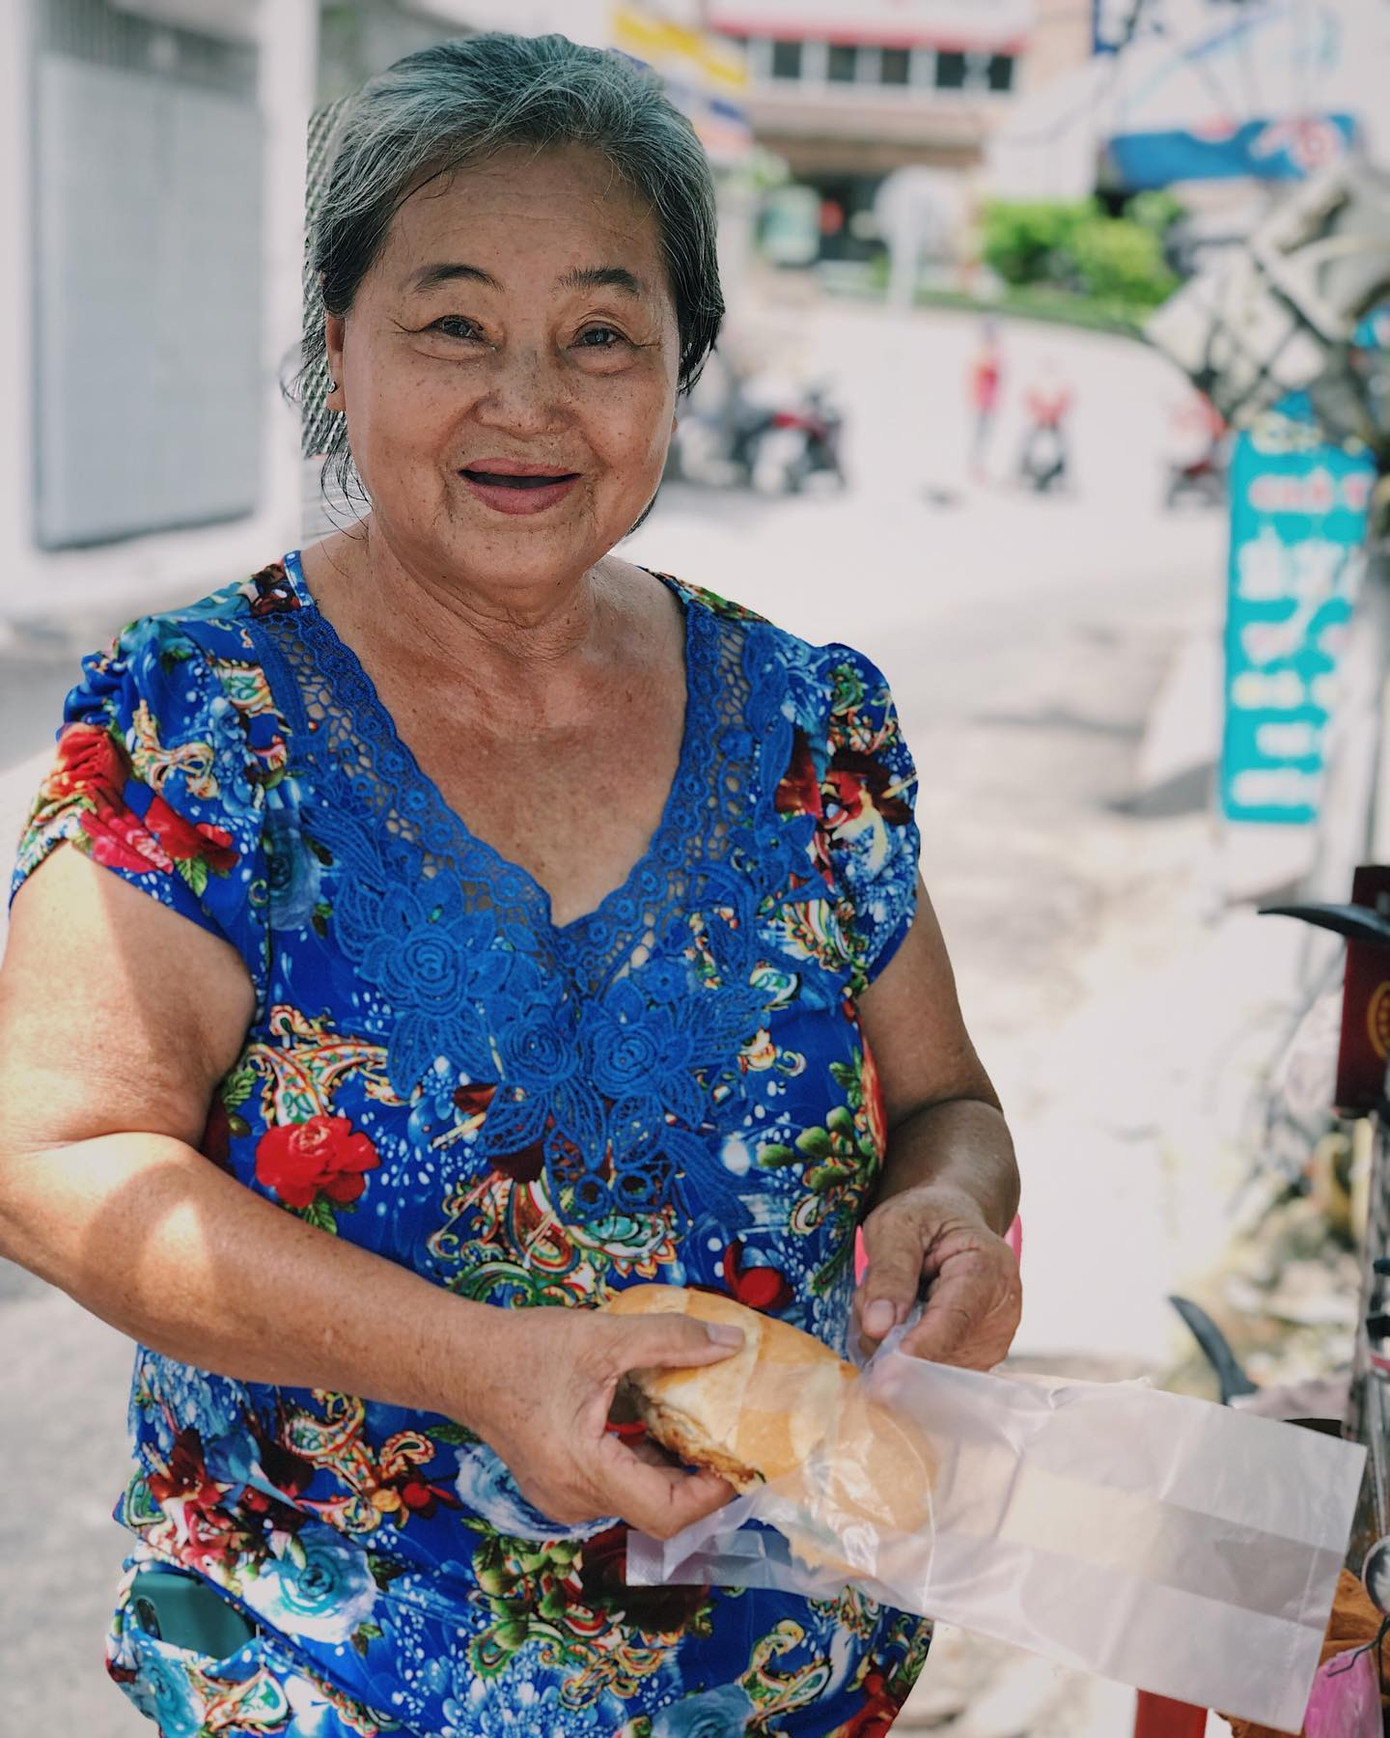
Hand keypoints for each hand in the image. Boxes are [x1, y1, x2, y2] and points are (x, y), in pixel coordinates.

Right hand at [465, 1305, 742, 1539]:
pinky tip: (656, 1423)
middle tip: (731, 1438)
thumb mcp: (605, 1337)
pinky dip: (643, 1462)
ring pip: (637, 1499)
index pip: (667, 1513)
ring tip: (702, 1426)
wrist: (462, 1362)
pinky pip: (615, 1487)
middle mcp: (573, 1500)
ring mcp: (563, 1499)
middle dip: (700, 1478)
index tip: (742, 1458)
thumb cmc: (526, 1350)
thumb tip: (732, 1343)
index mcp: (584, 1472)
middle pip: (656, 1510)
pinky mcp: (558, 1487)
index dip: (713, 1494)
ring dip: (672, 1468)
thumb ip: (671, 1339)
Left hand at [853, 1185, 1021, 1368]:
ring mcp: (993, 1343)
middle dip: (890, 1340)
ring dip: (892, 1347)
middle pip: (940, 1353)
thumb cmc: (926, 1219)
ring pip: (930, 1370)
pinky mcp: (977, 1361)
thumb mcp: (896, 1226)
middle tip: (869, 1295)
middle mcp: (1001, 1313)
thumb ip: (888, 1272)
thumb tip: (878, 1327)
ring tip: (891, 1301)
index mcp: (987, 1269)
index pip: (955, 1319)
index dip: (921, 1348)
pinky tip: (900, 1321)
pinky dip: (903, 1355)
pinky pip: (930, 1376)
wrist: (953, 1222)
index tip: (887, 1375)